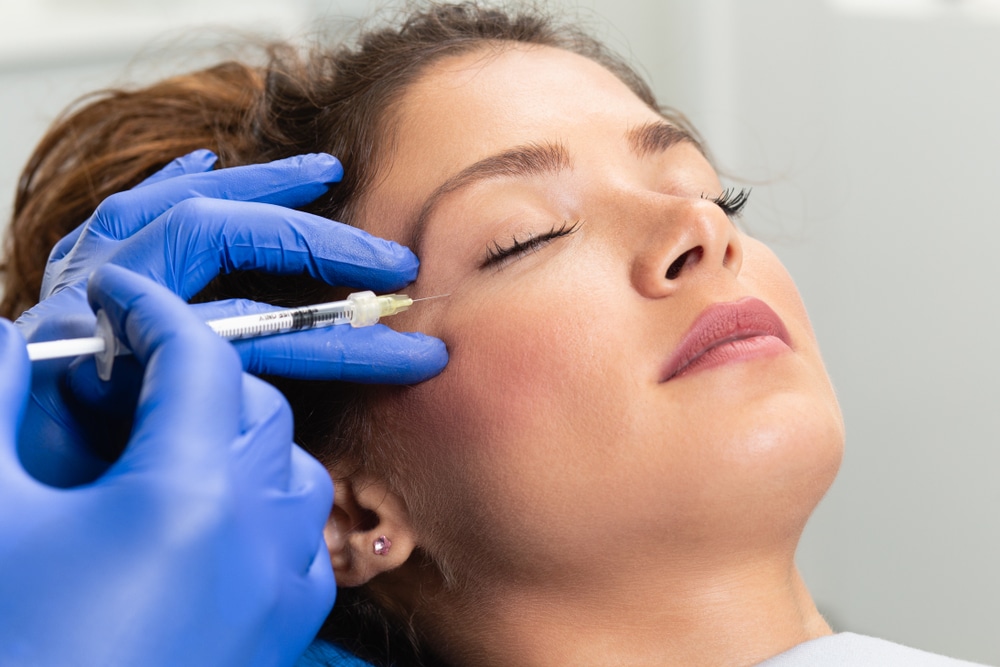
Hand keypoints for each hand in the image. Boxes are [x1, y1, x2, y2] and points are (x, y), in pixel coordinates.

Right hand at [0, 265, 334, 666]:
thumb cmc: (8, 643)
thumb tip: (11, 337)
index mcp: (187, 494)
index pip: (199, 358)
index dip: (155, 314)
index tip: (121, 302)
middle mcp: (257, 536)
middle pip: (256, 408)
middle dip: (199, 376)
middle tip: (133, 380)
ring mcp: (279, 591)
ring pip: (292, 472)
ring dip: (241, 442)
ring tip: (171, 446)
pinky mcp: (281, 637)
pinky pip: (301, 542)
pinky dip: (267, 510)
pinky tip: (211, 521)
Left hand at [15, 151, 446, 484]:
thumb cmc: (39, 481)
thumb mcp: (104, 464)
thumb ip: (164, 411)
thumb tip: (237, 387)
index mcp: (101, 342)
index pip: (243, 321)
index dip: (330, 337)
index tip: (400, 353)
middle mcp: (89, 289)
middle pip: (218, 234)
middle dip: (316, 244)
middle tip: (393, 264)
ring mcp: (80, 272)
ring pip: (178, 200)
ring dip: (260, 184)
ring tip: (326, 171)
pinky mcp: (75, 273)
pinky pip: (128, 208)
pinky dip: (173, 180)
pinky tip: (208, 162)